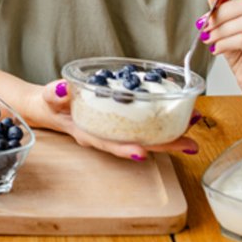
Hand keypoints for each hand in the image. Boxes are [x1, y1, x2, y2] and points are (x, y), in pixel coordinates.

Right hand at [25, 80, 200, 160]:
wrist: (48, 106)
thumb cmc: (49, 102)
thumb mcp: (47, 97)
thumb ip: (53, 94)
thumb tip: (62, 88)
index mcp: (88, 132)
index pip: (109, 143)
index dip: (125, 148)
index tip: (143, 152)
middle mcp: (105, 135)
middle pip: (137, 143)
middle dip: (164, 144)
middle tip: (190, 143)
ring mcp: (114, 130)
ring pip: (145, 134)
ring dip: (170, 132)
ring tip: (194, 124)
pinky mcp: (121, 121)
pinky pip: (144, 123)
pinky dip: (162, 119)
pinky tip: (178, 113)